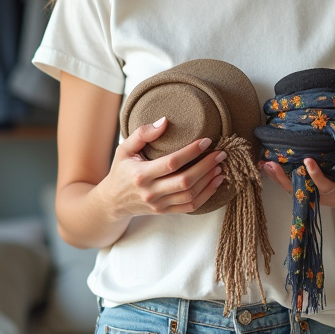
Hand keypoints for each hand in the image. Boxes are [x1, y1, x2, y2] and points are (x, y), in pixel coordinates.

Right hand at [97, 117, 226, 217]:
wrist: (113, 201)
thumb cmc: (121, 170)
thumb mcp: (124, 149)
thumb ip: (142, 133)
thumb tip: (165, 121)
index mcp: (140, 175)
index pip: (171, 163)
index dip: (191, 151)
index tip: (207, 141)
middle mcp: (150, 193)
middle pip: (185, 181)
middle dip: (206, 166)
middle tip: (221, 153)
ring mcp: (159, 205)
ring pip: (190, 195)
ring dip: (209, 180)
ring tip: (220, 166)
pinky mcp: (165, 212)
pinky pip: (190, 206)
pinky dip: (206, 195)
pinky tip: (215, 182)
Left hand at [259, 121, 334, 211]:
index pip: (326, 183)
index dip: (315, 174)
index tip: (307, 161)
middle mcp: (326, 195)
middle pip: (303, 190)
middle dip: (286, 179)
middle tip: (272, 164)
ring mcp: (317, 196)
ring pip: (294, 191)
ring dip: (278, 178)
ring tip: (265, 164)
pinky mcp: (312, 194)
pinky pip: (294, 188)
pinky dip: (280, 179)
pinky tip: (267, 167)